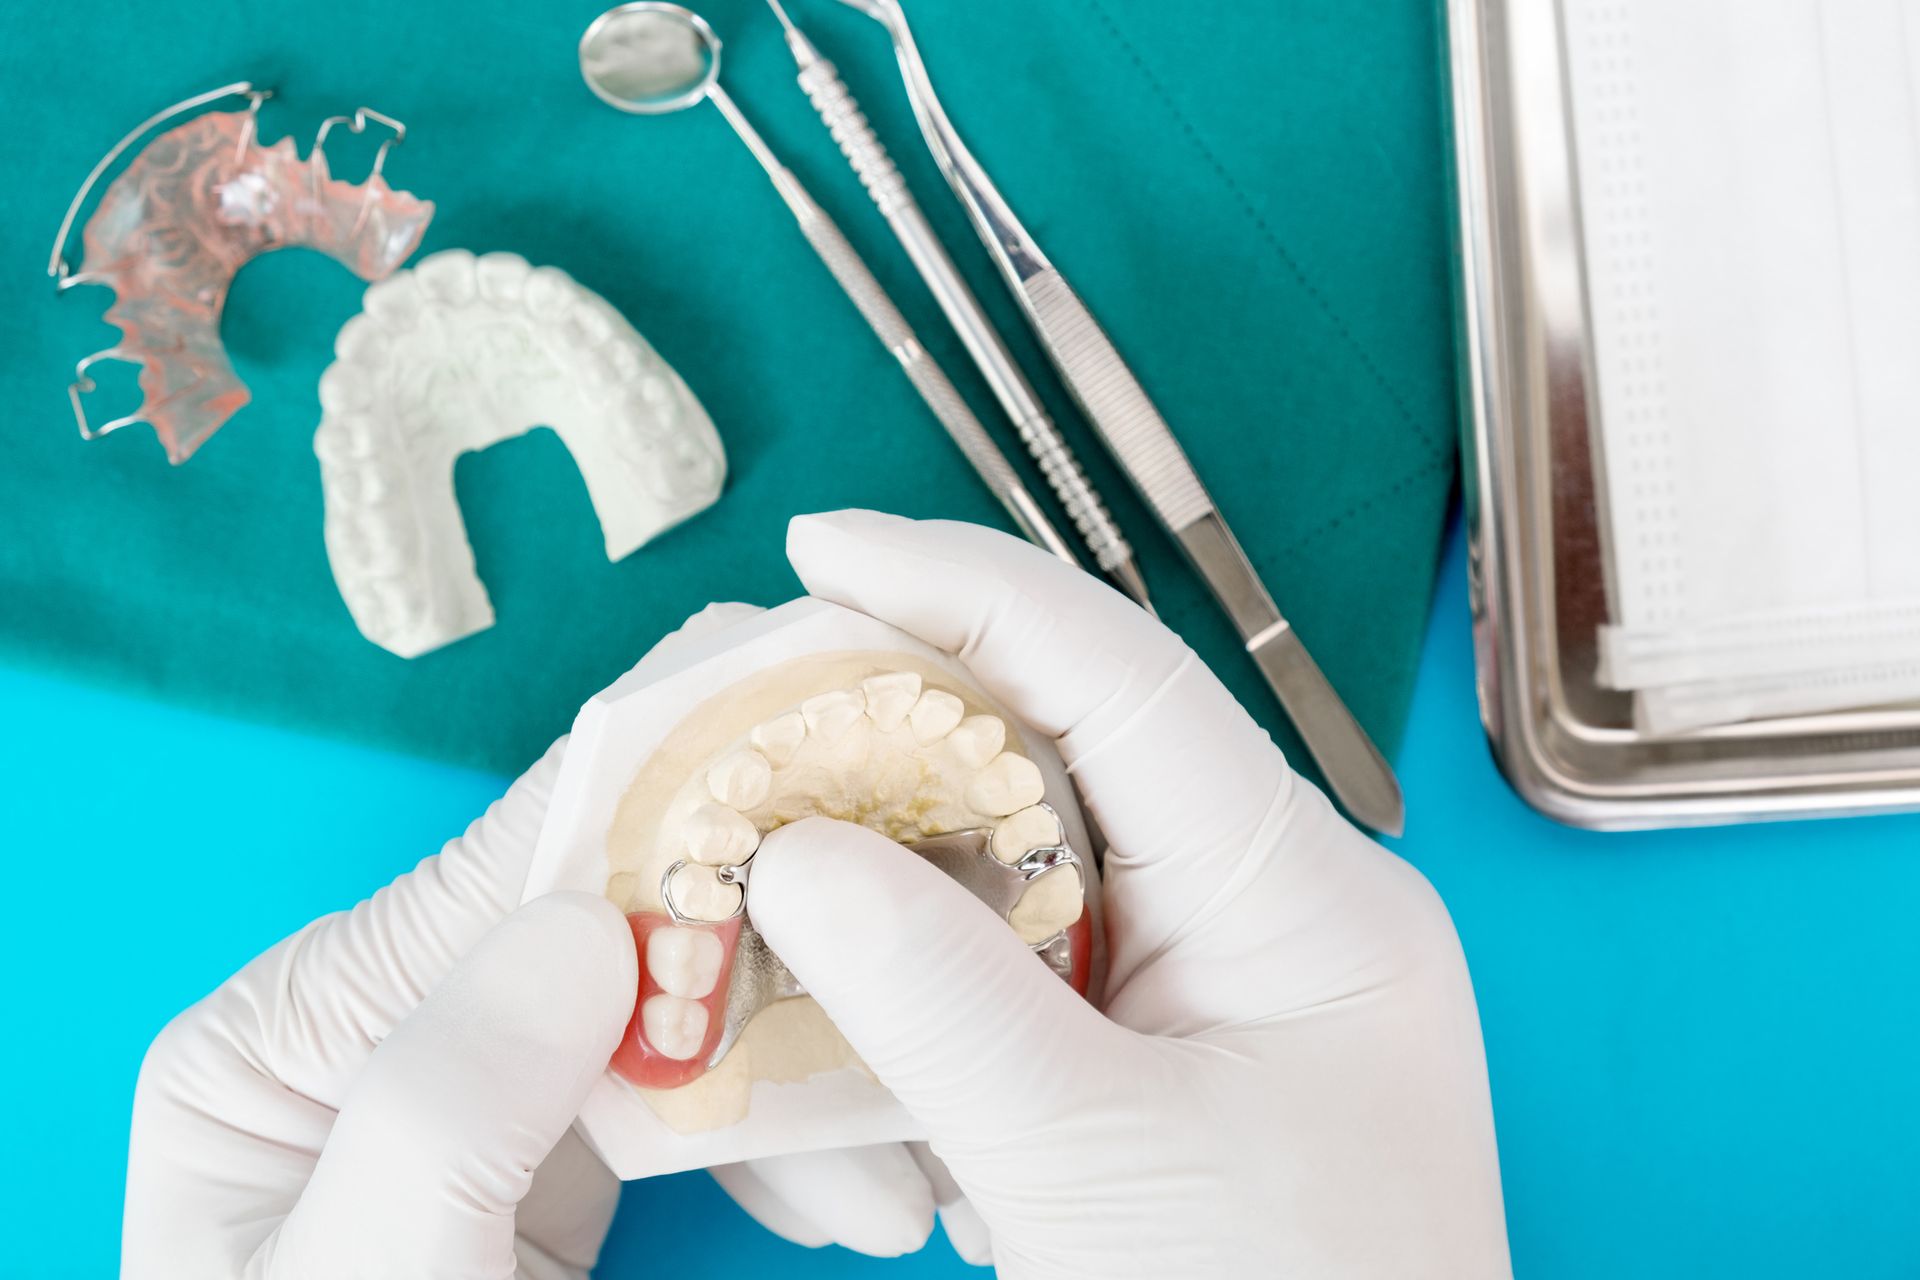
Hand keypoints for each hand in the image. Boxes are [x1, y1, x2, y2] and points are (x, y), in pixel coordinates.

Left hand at [120, 604, 887, 1277]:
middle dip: (774, 956)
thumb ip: (440, 1111)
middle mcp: (388, 1025)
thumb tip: (582, 923)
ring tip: (908, 1155)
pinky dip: (784, 1132)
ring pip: (678, 1012)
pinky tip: (862, 1188)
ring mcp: (486, 1084)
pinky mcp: (563, 1149)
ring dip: (806, 1064)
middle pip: (611, 925)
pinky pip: (693, 1098)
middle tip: (927, 950)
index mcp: (290, 1034)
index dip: (660, 804)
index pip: (496, 875)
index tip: (817, 752)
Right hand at [739, 510, 1511, 1276]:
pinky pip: (1008, 974)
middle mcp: (1262, 914)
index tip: (823, 542)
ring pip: (1017, 868)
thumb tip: (792, 850)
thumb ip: (943, 997)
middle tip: (749, 712)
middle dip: (897, 730)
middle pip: (1060, 756)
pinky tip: (827, 1000)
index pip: (1127, 681)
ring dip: (884, 872)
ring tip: (761, 865)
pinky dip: (909, 982)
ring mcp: (1203, 991)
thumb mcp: (1101, 1168)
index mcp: (1309, 900)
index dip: (969, 587)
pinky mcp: (1144, 1064)